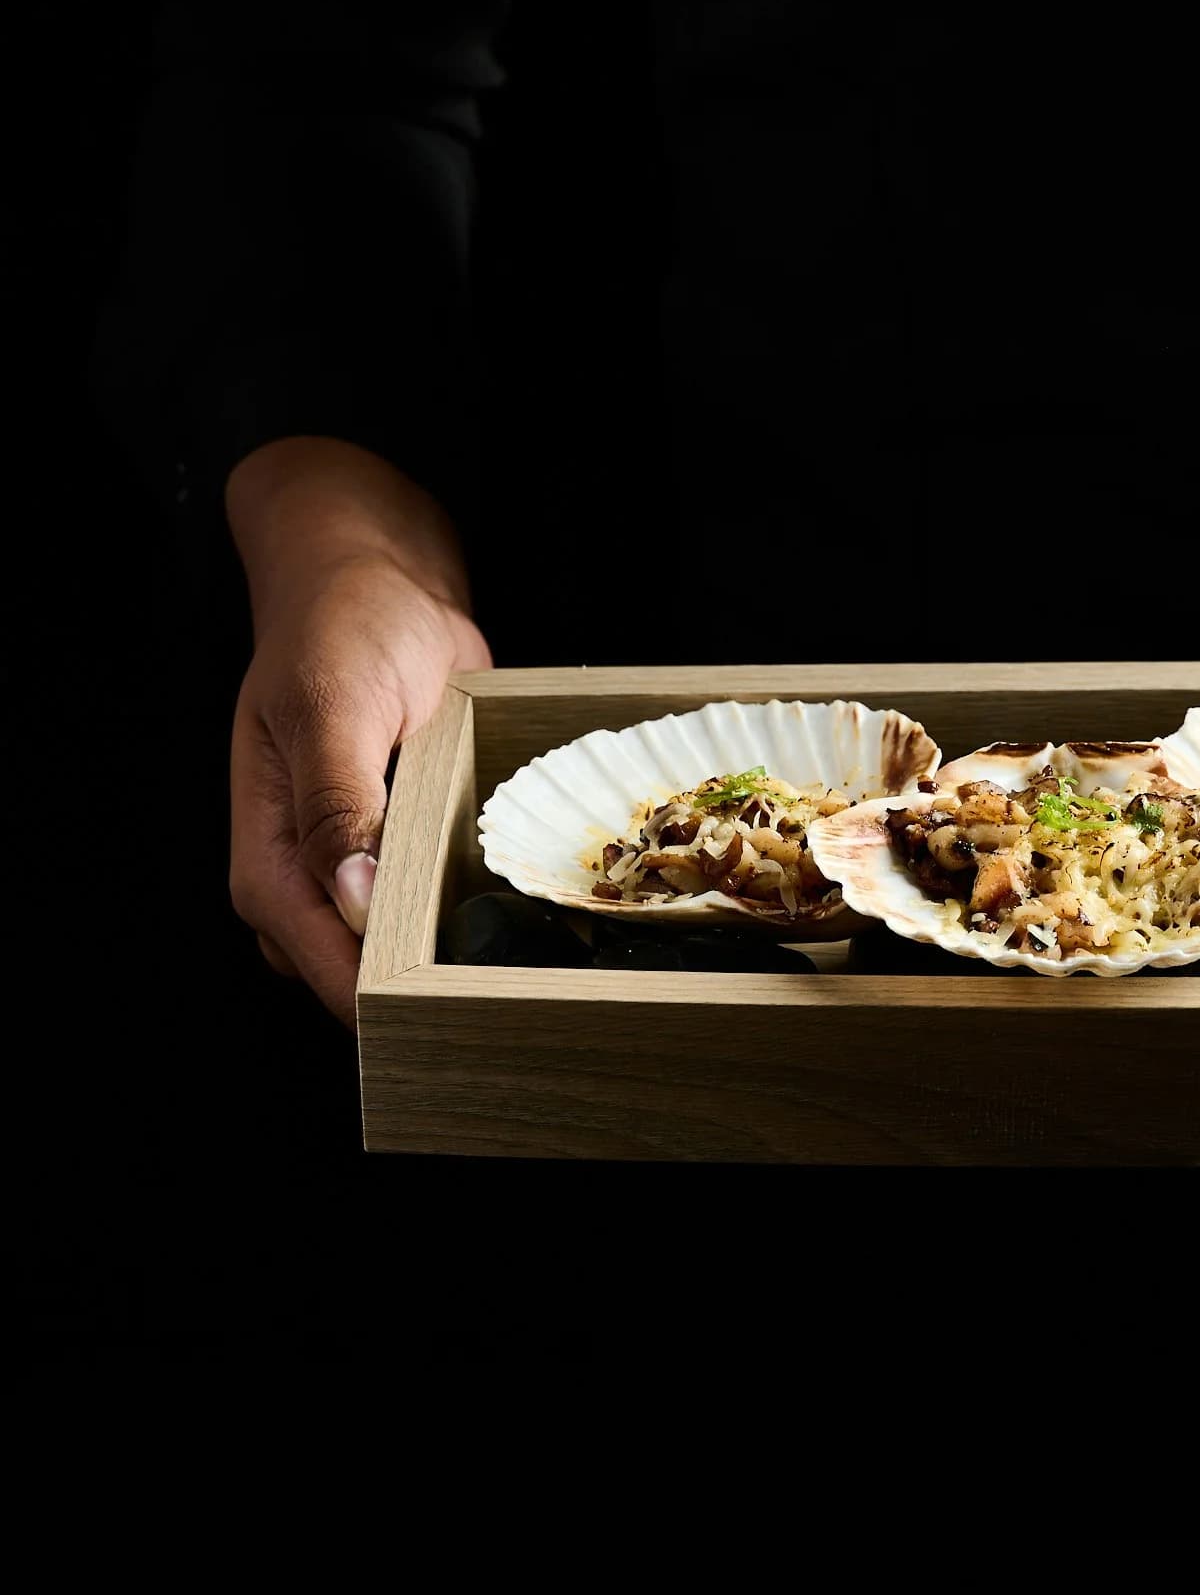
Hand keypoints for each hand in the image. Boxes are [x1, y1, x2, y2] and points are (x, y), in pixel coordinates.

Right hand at [227, 439, 489, 1023]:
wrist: (378, 572)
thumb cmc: (340, 628)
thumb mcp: (335, 705)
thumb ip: (336, 804)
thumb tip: (350, 900)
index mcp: (273, 851)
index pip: (315, 957)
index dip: (373, 999)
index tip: (443, 1023)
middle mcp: (314, 869)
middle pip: (356, 972)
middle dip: (424, 996)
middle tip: (509, 1011)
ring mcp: (365, 859)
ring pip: (401, 947)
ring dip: (456, 960)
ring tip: (531, 975)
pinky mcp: (414, 838)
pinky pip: (440, 900)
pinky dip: (476, 913)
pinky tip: (531, 917)